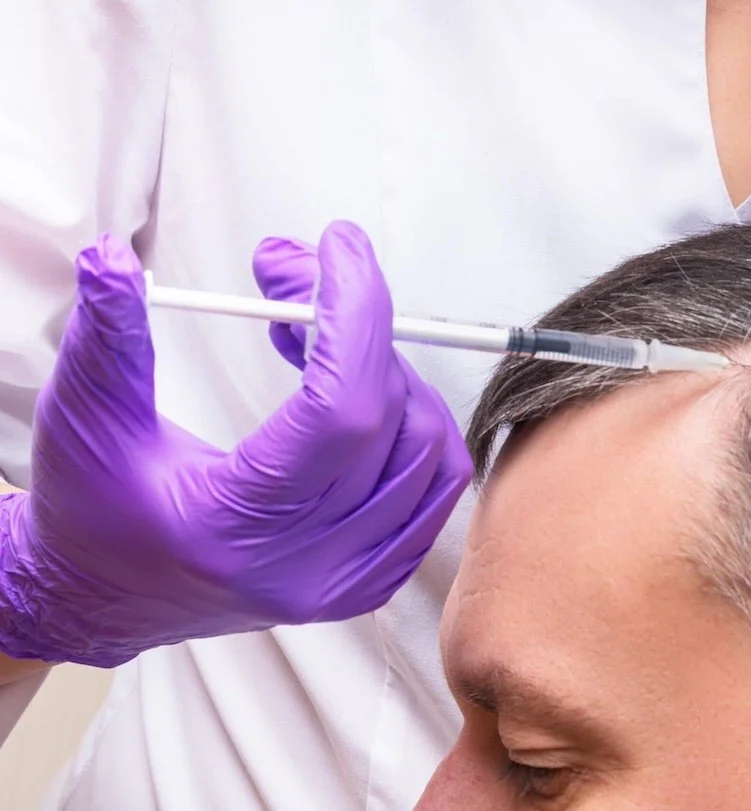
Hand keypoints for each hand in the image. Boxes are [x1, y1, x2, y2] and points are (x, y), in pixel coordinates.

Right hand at [0, 221, 470, 666]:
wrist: (103, 598)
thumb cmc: (91, 515)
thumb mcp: (86, 420)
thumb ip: (108, 339)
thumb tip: (114, 261)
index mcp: (232, 529)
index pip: (338, 411)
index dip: (353, 315)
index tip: (338, 249)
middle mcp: (303, 565)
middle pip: (387, 419)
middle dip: (356, 325)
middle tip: (297, 279)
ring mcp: (343, 580)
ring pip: (428, 451)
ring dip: (390, 372)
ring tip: (319, 341)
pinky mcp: (366, 580)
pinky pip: (434, 490)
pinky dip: (414, 424)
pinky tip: (358, 391)